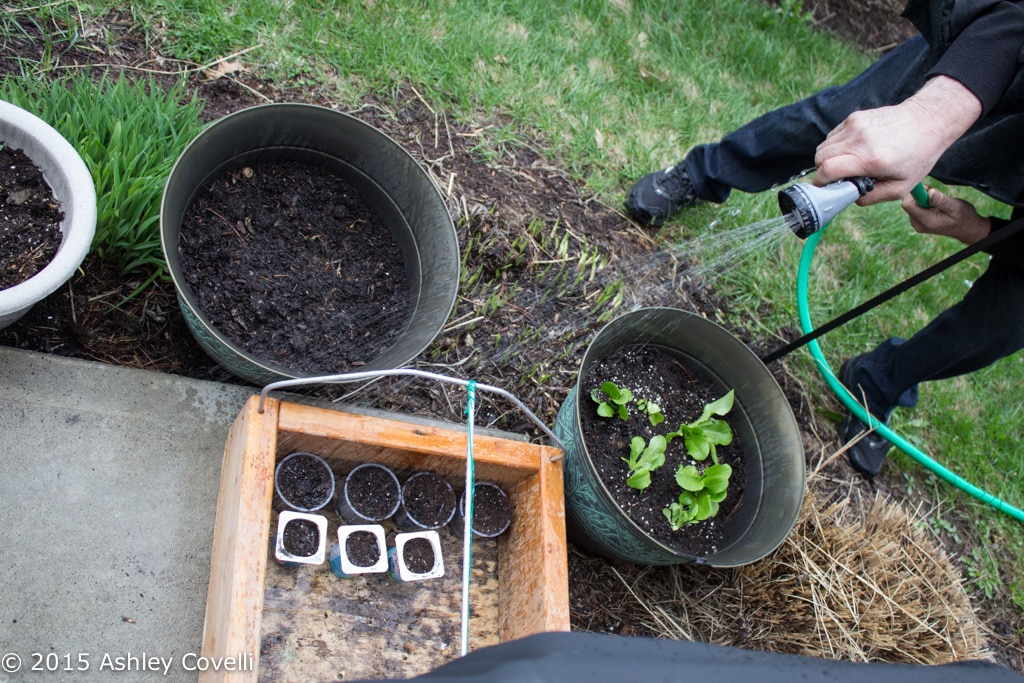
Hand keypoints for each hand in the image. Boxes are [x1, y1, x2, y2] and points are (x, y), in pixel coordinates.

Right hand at [814, 76, 981, 204]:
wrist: (928, 120)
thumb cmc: (918, 155)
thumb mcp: (900, 187)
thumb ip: (871, 198)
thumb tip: (849, 197)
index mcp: (870, 159)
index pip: (827, 170)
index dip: (821, 182)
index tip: (826, 188)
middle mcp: (859, 140)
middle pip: (820, 158)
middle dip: (822, 172)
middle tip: (837, 178)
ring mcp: (855, 125)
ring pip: (823, 146)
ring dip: (828, 159)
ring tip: (846, 164)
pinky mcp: (855, 117)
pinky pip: (833, 136)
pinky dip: (836, 146)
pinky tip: (852, 150)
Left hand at [901, 186, 990, 244]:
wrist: (967, 229)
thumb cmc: (964, 217)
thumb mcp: (955, 206)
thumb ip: (941, 200)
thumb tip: (930, 192)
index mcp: (925, 221)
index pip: (907, 204)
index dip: (915, 193)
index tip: (928, 188)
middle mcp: (918, 224)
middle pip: (908, 204)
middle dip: (919, 195)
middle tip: (935, 194)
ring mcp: (917, 224)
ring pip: (911, 205)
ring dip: (922, 199)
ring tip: (937, 202)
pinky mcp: (918, 222)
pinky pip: (915, 208)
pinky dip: (923, 203)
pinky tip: (935, 206)